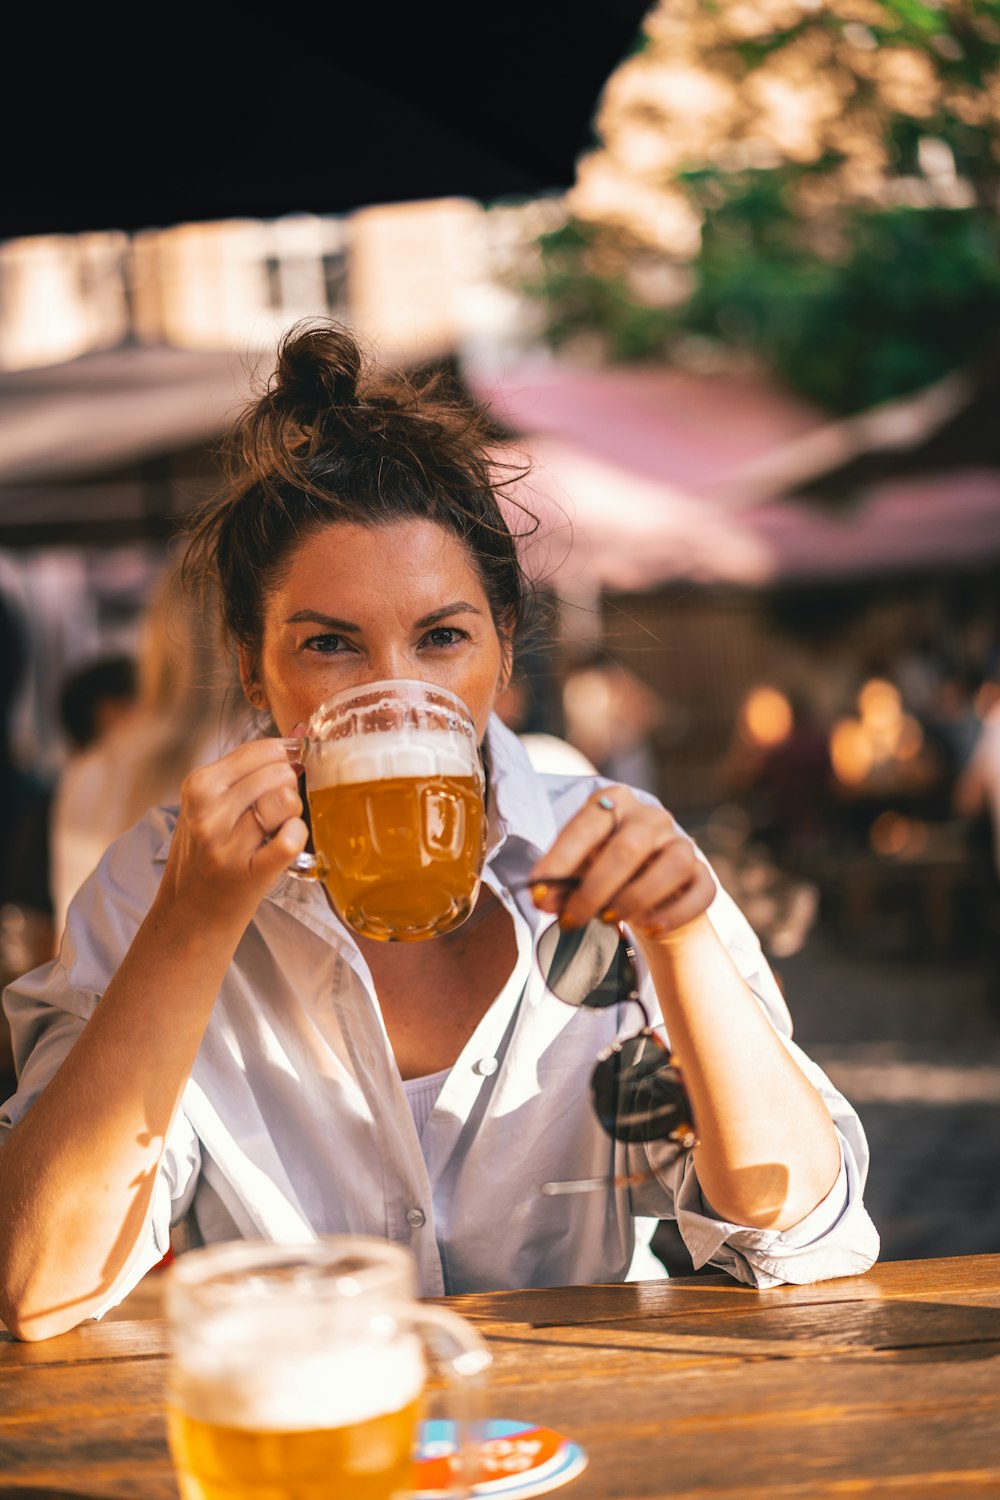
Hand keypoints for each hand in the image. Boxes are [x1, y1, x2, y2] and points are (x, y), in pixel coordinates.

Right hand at [154, 738, 307, 931]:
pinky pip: (291, 838)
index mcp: (199, 785)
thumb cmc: (206, 853)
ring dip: (291, 814)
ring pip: (286, 802)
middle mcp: (208, 811)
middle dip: (287, 787)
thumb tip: (300, 737)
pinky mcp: (249, 872)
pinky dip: (297, 837)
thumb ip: (246, 772)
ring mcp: (227, 843)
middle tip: (274, 810)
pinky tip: (284, 843)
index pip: (262, 750)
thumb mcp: (208, 805)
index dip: (283, 760)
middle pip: (278, 773)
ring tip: (274, 828)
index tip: (281, 775)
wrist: (190, 912)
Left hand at [528, 786, 715, 948]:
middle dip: (594, 890)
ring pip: (670, 867)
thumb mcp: (577, 871)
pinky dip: (673, 914)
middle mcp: (652, 817)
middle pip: (627, 848)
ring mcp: (682, 843)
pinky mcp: (703, 874)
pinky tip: (649, 928)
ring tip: (609, 921)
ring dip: (634, 900)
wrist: (650, 896)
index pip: (586, 826)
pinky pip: (699, 893)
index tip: (539, 895)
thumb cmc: (604, 875)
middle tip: (571, 920)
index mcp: (615, 803)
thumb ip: (560, 883)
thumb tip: (544, 900)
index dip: (559, 862)